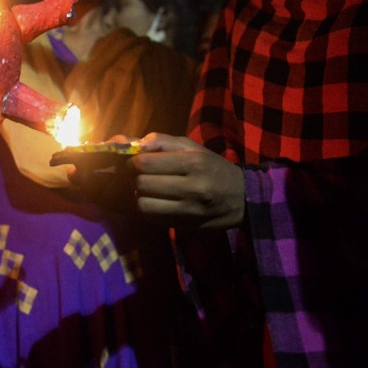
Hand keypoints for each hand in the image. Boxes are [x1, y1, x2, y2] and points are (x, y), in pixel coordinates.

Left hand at [128, 133, 244, 230]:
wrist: (241, 198)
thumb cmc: (211, 167)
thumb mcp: (191, 147)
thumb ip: (159, 141)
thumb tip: (126, 142)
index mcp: (193, 162)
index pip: (145, 163)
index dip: (132, 162)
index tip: (135, 162)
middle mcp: (192, 187)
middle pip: (141, 184)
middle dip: (134, 179)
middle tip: (141, 176)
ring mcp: (190, 210)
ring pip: (143, 205)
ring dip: (139, 196)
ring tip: (148, 191)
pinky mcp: (186, 225)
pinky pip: (153, 219)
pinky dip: (149, 210)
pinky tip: (157, 202)